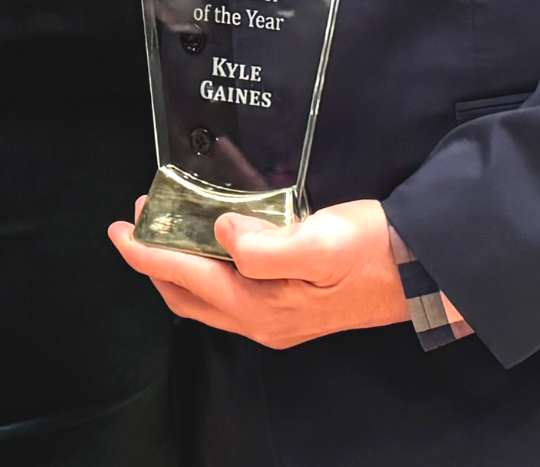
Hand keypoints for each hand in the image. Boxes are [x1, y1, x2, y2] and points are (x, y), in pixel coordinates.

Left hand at [107, 196, 409, 349]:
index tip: (118, 230)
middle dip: (154, 259)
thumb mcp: (321, 242)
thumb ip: (265, 246)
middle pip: (185, 295)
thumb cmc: (373, 252)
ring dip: (177, 265)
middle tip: (139, 219)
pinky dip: (205, 269)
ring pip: (204, 297)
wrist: (421, 272)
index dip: (145, 253)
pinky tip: (209, 243)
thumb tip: (221, 233)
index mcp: (262, 305)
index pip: (184, 278)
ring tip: (166, 225)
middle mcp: (262, 320)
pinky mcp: (288, 308)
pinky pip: (228, 292)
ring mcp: (275, 318)